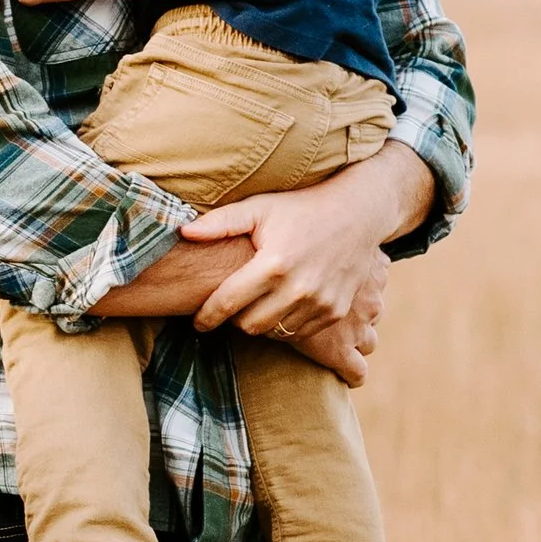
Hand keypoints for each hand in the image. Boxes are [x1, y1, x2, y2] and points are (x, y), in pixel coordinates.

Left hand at [182, 154, 426, 383]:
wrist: (358, 214)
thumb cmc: (300, 208)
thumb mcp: (260, 208)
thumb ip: (220, 223)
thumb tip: (183, 233)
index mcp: (273, 264)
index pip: (227, 303)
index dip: (207, 316)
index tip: (198, 322)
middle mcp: (298, 288)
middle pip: (248, 326)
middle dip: (235, 318)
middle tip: (232, 305)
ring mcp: (320, 303)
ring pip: (273, 333)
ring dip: (261, 322)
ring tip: (258, 303)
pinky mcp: (335, 312)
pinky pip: (298, 333)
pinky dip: (286, 324)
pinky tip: (281, 305)